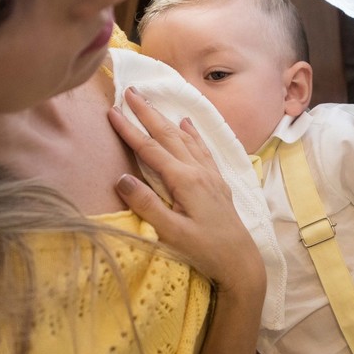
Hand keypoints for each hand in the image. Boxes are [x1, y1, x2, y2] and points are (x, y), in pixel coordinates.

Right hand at [108, 88, 264, 294]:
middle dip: (148, 113)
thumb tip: (121, 178)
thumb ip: (147, 205)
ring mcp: (210, 174)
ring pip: (185, 138)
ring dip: (166, 119)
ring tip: (151, 102)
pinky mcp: (217, 182)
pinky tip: (187, 123)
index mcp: (185, 181)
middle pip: (168, 135)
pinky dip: (192, 133)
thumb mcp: (172, 233)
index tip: (112, 111)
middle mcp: (198, 171)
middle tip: (130, 91)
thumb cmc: (205, 250)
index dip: (130, 130)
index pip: (151, 149)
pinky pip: (202, 149)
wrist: (241, 261)